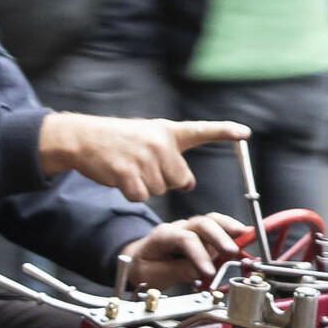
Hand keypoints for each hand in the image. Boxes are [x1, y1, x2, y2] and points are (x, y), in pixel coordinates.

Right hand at [39, 113, 248, 203]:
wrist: (83, 138)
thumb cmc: (119, 140)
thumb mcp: (148, 138)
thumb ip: (171, 156)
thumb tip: (188, 183)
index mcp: (168, 132)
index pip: (201, 130)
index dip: (225, 132)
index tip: (245, 132)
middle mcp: (160, 142)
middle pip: (181, 180)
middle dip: (165, 180)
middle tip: (142, 164)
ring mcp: (145, 157)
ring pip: (161, 190)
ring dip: (145, 186)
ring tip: (129, 167)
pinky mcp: (129, 173)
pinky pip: (142, 196)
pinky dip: (131, 192)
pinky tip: (121, 177)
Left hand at [116, 213, 248, 290]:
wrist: (139, 261)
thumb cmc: (144, 267)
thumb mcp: (153, 275)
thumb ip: (177, 271)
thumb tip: (201, 270)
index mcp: (163, 236)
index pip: (185, 239)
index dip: (199, 254)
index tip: (209, 271)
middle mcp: (180, 228)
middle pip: (202, 223)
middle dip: (219, 236)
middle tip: (231, 251)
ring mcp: (192, 229)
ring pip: (213, 220)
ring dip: (230, 227)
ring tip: (246, 235)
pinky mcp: (202, 236)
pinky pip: (219, 227)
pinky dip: (233, 230)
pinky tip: (245, 234)